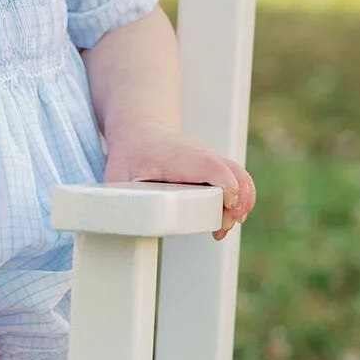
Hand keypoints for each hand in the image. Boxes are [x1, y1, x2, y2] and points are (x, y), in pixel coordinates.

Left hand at [102, 125, 256, 238]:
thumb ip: (119, 202)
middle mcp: (201, 156)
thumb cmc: (129, 157)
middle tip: (220, 228)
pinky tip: (225, 220)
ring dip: (242, 205)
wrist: (142, 132)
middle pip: (234, 174)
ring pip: (242, 178)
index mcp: (177, 157)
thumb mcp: (116, 177)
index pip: (210, 165)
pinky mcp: (218, 169)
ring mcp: (212, 161)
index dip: (225, 185)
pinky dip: (242, 201)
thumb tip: (122, 227)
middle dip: (238, 203)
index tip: (227, 205)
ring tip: (221, 228)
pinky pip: (241, 182)